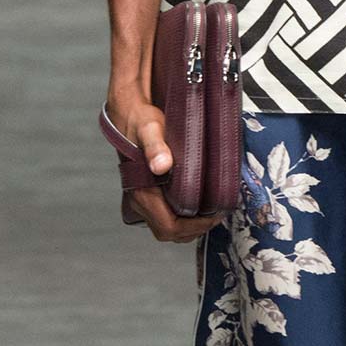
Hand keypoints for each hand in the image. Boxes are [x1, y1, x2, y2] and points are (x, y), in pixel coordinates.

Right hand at [108, 87, 223, 243]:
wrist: (128, 113)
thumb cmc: (139, 120)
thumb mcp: (149, 128)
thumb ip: (155, 146)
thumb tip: (162, 165)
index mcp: (142, 190)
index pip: (168, 226)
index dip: (194, 227)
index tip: (214, 215)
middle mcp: (140, 198)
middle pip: (168, 232)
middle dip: (194, 230)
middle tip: (217, 215)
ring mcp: (143, 197)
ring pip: (166, 227)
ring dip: (189, 227)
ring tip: (211, 212)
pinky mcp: (149, 192)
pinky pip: (165, 215)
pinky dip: (183, 218)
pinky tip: (199, 204)